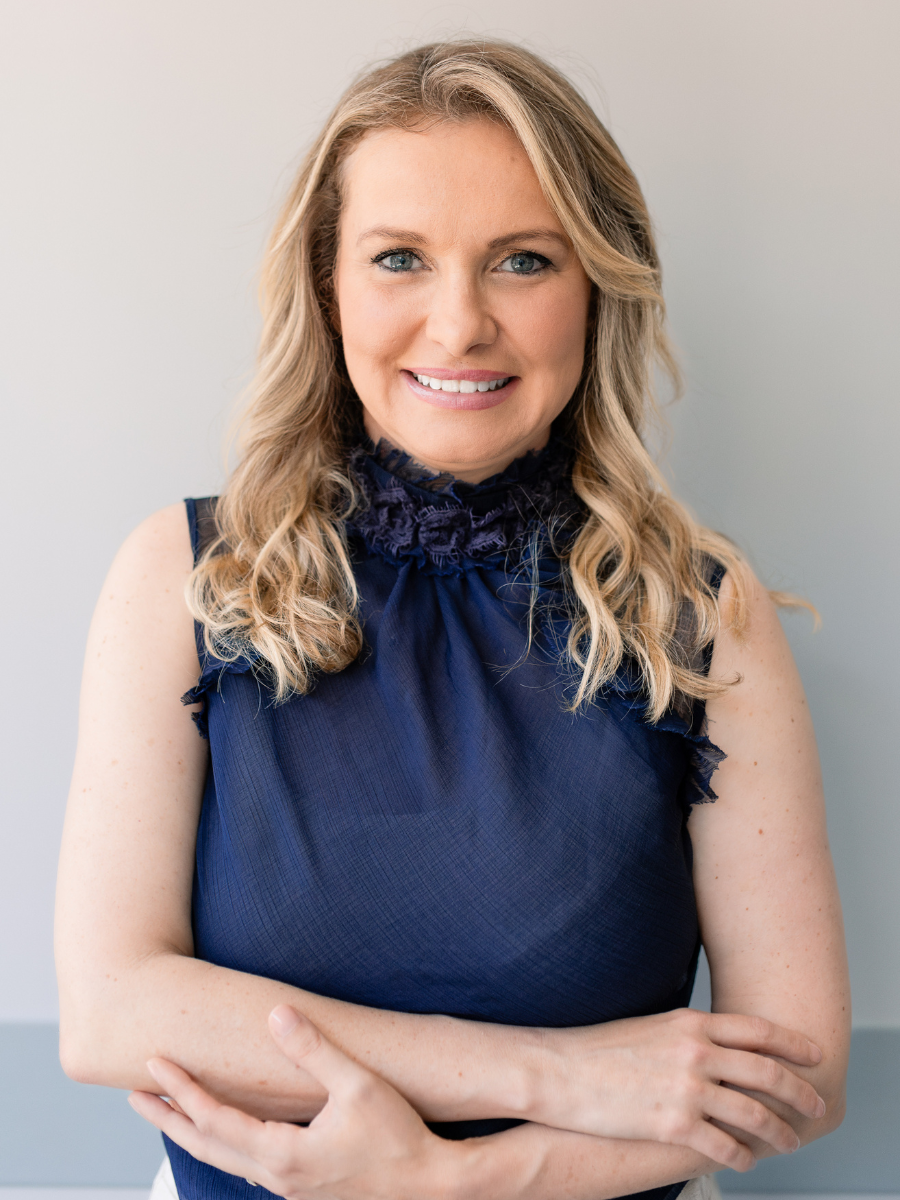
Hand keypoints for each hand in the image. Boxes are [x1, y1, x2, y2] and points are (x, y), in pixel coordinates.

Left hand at [129, 1006, 459, 1199]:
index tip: (154, 1064)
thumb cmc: (399, 1138)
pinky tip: (227, 1133)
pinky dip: (222, 1146)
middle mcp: (277, 1177)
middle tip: (134, 1095)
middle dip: (168, 1118)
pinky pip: (247, 1165)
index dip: (182, 1090)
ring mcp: (289, 1188)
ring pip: (224, 1160)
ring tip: (170, 1110)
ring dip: (192, 1133)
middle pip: (205, 1146)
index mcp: (283, 1154)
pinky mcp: (303, 1187)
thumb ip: (314, 1049)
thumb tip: (277, 1014)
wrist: (430, 1187)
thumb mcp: (358, 1085)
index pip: (215, 1119)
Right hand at [532, 1008, 826, 1170]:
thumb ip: (686, 1034)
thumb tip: (713, 1043)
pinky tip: (746, 1161)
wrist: (559, 1071)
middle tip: (816, 1104)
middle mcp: (695, 1052)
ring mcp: (686, 1089)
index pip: (757, 1030)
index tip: (814, 1055)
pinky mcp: (672, 1124)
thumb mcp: (650, 1026)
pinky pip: (724, 1145)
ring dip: (779, 1131)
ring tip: (790, 1141)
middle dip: (799, 1091)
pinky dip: (742, 1156)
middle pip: (766, 1072)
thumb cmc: (598, 1049)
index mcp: (690, 1023)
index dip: (793, 1043)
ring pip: (753, 1114)